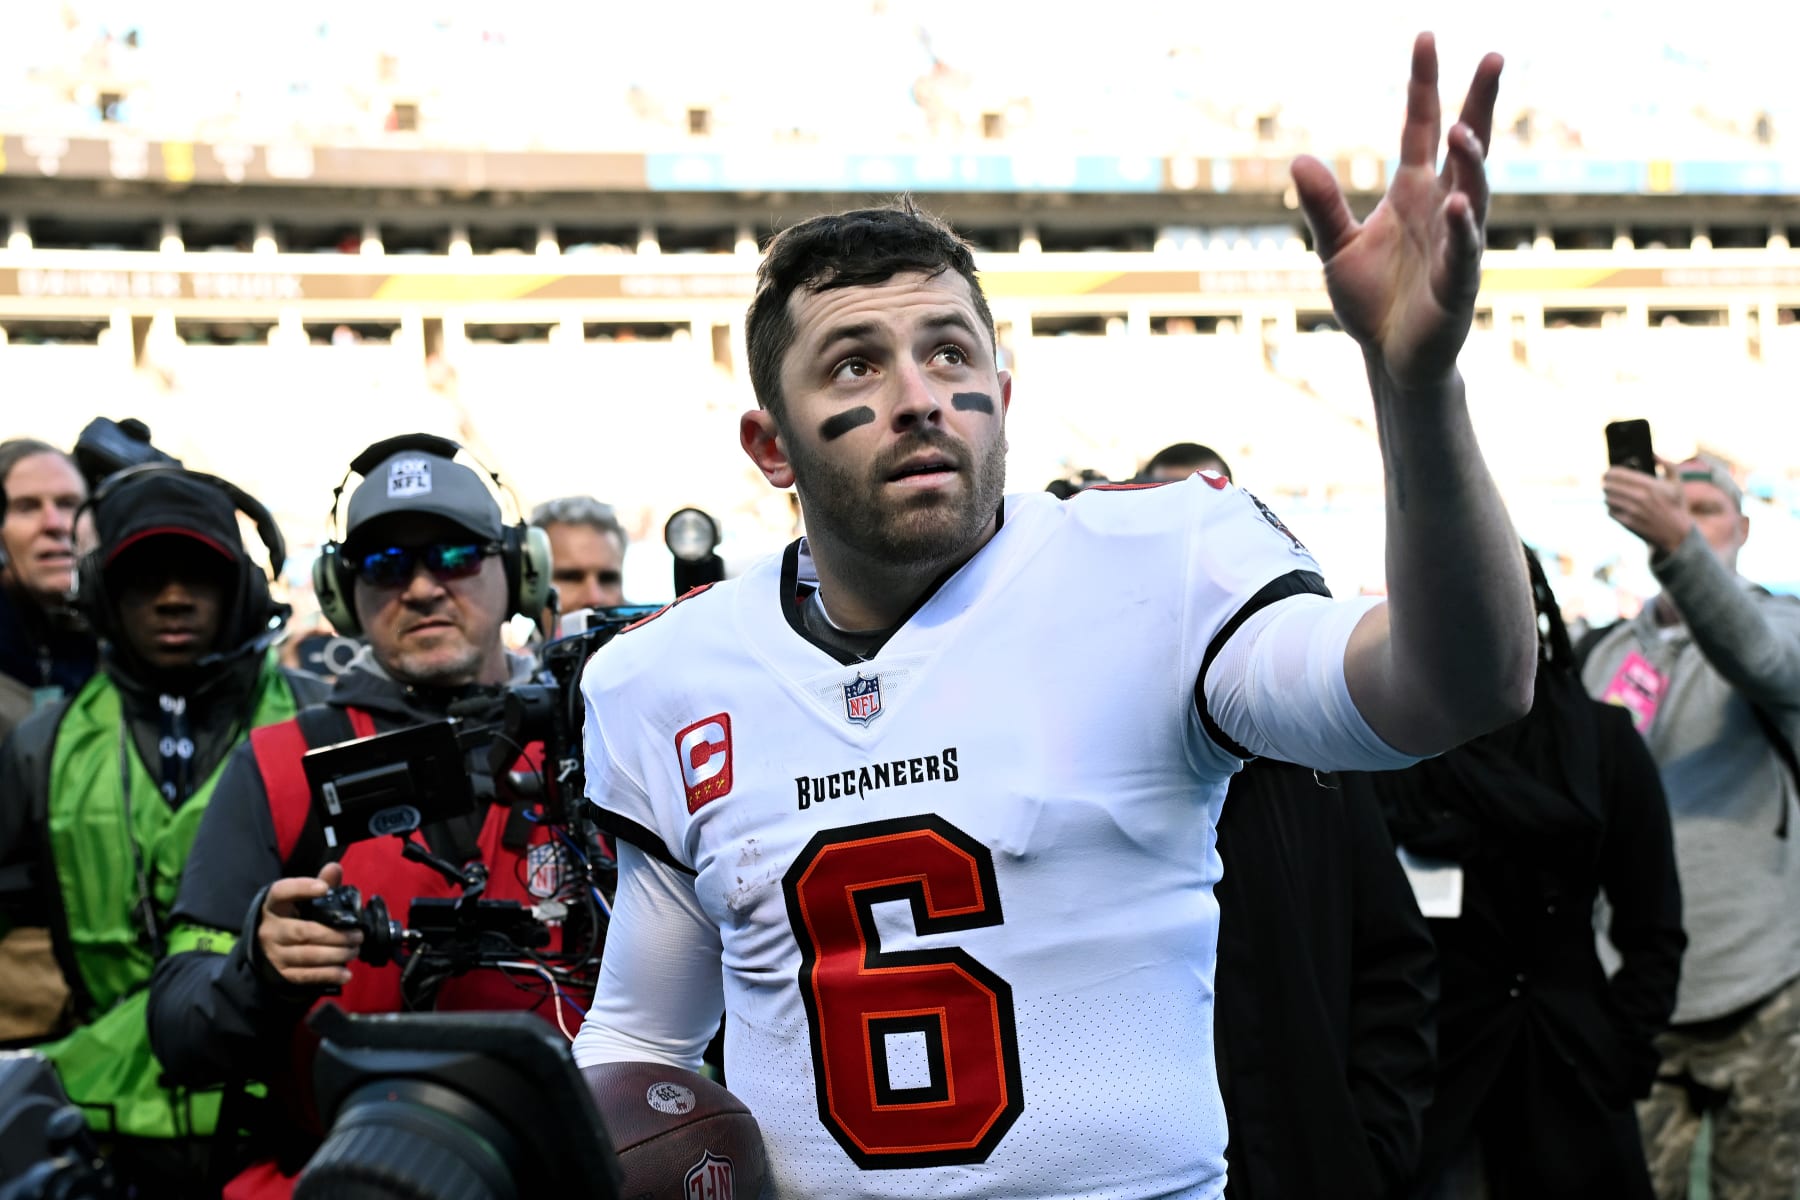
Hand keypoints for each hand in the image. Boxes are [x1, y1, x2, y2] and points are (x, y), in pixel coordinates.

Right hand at [258, 862, 360, 988]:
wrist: (271, 947)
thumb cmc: (294, 917)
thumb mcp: (303, 900)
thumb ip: (322, 883)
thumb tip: (334, 869)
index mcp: (274, 905)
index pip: (281, 892)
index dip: (301, 888)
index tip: (323, 888)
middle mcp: (270, 929)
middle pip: (303, 931)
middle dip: (335, 934)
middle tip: (358, 935)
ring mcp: (274, 953)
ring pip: (308, 955)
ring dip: (337, 953)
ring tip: (355, 949)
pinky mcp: (282, 973)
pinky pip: (307, 975)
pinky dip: (329, 975)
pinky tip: (346, 973)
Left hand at [1292, 33, 1502, 389]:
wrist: (1389, 357)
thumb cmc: (1371, 300)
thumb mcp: (1336, 247)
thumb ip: (1322, 205)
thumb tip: (1299, 159)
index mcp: (1413, 191)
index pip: (1422, 127)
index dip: (1424, 84)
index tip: (1426, 36)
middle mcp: (1442, 207)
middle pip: (1466, 147)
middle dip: (1481, 103)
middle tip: (1495, 57)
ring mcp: (1456, 243)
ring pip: (1473, 193)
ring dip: (1471, 163)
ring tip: (1465, 129)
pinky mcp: (1458, 283)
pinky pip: (1463, 251)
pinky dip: (1462, 229)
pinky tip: (1459, 205)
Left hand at [1603, 458, 1691, 554]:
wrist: (1677, 534)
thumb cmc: (1677, 506)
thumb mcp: (1677, 483)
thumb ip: (1668, 465)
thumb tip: (1654, 454)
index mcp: (1650, 485)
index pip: (1618, 474)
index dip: (1610, 472)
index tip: (1609, 472)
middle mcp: (1640, 498)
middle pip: (1609, 485)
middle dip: (1606, 482)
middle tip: (1606, 482)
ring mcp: (1633, 511)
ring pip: (1608, 498)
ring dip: (1608, 494)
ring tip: (1611, 492)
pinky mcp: (1628, 523)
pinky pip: (1610, 511)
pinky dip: (1611, 507)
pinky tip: (1617, 505)